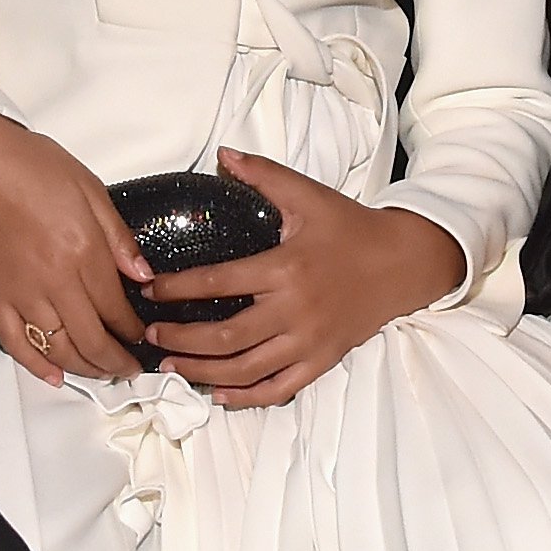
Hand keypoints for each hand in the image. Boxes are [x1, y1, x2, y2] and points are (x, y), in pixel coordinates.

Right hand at [0, 112, 149, 382]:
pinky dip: (36, 365)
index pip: (116, 307)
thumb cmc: (24, 163)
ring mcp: (20, 291)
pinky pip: (16, 342)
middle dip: (116, 361)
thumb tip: (142, 273)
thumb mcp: (90, 187)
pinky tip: (53, 374)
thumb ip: (118, 237)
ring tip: (101, 373)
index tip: (140, 335)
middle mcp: (53, 278)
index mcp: (82, 249)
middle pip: (92, 339)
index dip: (132, 329)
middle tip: (129, 367)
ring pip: (58, 349)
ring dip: (85, 368)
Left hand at [142, 148, 463, 408]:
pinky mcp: (323, 360)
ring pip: (247, 369)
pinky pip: (279, 389)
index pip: (219, 282)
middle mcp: (295, 310)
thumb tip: (223, 153)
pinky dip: (246, 397)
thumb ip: (264, 175)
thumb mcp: (308, 195)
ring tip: (170, 366)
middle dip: (181, 339)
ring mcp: (310, 341)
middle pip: (225, 336)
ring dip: (203, 372)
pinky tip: (217, 393)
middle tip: (150, 334)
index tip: (148, 289)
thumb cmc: (351, 227)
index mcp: (285, 268)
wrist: (402, 263)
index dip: (177, 288)